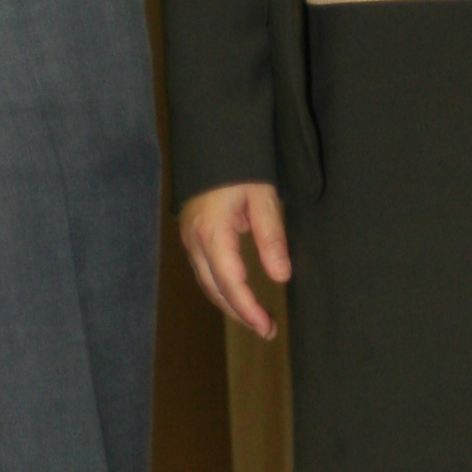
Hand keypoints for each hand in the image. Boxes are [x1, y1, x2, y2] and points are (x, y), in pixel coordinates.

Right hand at [178, 181, 292, 338]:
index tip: (267, 327)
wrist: (214, 142)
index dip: (248, 309)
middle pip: (215, 289)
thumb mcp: (263, 199)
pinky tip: (238, 294)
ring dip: (230, 303)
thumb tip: (281, 277)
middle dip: (240, 313)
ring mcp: (190, 238)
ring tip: (256, 318)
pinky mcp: (192, 235)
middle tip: (267, 329)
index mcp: (212, 233)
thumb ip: (271, 238)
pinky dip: (222, 287)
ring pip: (207, 283)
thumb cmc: (240, 167)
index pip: (231, 283)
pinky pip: (204, 271)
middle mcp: (195, 241)